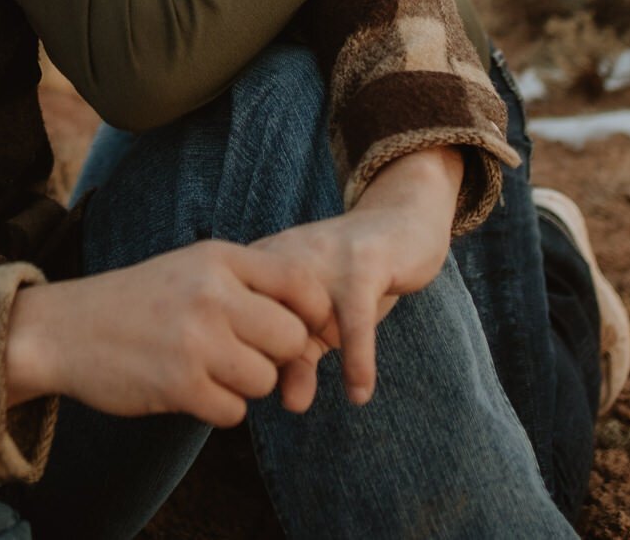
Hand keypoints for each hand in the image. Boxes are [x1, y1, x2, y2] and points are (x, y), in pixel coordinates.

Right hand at [2, 241, 331, 427]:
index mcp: (218, 259)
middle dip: (275, 356)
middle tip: (244, 356)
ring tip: (210, 372)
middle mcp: (211, 294)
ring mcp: (196, 340)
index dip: (312, 313)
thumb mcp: (190, 268)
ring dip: (244, 386)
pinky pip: (234, 411)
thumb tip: (310, 317)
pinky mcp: (180, 384)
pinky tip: (188, 390)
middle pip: (291, 338)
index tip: (300, 329)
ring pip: (266, 380)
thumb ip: (245, 283)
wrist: (63, 330)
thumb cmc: (137, 302)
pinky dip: (217, 408)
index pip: (300, 283)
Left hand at [252, 146, 462, 407]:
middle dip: (252, 359)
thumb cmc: (354, 280)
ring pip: (300, 318)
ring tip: (295, 404)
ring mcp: (324, 259)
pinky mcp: (364, 266)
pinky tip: (359, 392)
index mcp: (265, 266)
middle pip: (258, 316)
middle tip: (253, 397)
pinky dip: (357, 359)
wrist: (403, 224)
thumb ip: (302, 353)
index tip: (228, 385)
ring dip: (295, 365)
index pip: (232, 313)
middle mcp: (287, 258)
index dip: (226, 348)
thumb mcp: (320, 317)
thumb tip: (291, 403)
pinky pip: (355, 319)